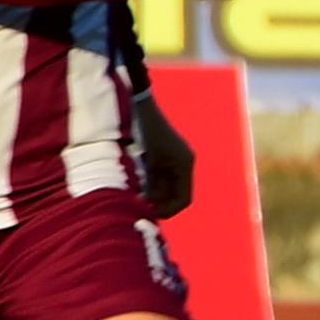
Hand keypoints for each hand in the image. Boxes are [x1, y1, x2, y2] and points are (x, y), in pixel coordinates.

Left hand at [136, 92, 196, 222]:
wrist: (139, 106)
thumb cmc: (144, 132)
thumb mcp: (146, 162)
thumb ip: (150, 186)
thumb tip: (148, 205)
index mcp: (184, 164)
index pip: (184, 199)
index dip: (168, 210)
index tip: (149, 213)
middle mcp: (183, 163)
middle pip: (175, 195)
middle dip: (158, 203)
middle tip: (139, 207)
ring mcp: (174, 159)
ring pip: (166, 188)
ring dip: (152, 194)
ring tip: (135, 196)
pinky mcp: (164, 156)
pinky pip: (160, 178)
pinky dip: (149, 185)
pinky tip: (135, 185)